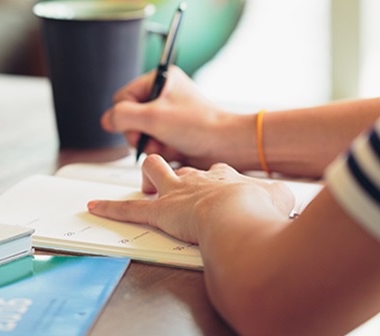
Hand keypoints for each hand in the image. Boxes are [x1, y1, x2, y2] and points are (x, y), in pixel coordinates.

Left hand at [87, 154, 295, 244]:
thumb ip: (279, 197)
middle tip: (181, 188)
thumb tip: (285, 199)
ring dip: (148, 180)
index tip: (222, 187)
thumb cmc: (259, 210)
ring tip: (147, 189)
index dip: (216, 179)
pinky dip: (109, 208)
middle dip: (177, 173)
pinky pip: (129, 210)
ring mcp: (176, 193)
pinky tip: (93, 206)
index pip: (215, 172)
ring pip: (154, 172)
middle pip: (181, 167)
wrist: (239, 213)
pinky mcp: (159, 212)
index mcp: (224, 176)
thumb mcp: (279, 198)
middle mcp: (197, 179)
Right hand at [100, 65, 250, 167]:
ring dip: (149, 143)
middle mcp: (163, 95)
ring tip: (165, 144)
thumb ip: (122, 116)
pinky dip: (158, 149)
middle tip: (153, 137)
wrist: (226, 146)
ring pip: (139, 132)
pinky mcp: (172, 132)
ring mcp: (167, 115)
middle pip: (129, 117)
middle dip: (139, 132)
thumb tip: (106, 120)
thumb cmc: (199, 125)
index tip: (141, 124)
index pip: (122, 97)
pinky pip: (151, 142)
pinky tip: (172, 150)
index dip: (127, 114)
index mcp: (160, 79)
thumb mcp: (153, 117)